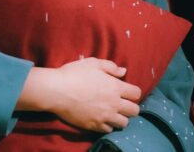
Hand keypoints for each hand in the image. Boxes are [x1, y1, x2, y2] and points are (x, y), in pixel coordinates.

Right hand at [17, 58, 141, 132]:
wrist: (56, 91)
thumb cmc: (74, 74)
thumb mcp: (92, 63)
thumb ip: (110, 67)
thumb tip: (123, 72)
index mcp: (115, 87)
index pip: (137, 93)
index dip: (133, 92)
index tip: (126, 91)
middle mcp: (113, 104)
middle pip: (135, 111)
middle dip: (131, 107)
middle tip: (121, 103)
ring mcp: (104, 117)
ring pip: (124, 123)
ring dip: (120, 118)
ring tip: (112, 113)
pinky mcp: (94, 126)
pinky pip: (109, 130)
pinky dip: (107, 125)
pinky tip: (101, 118)